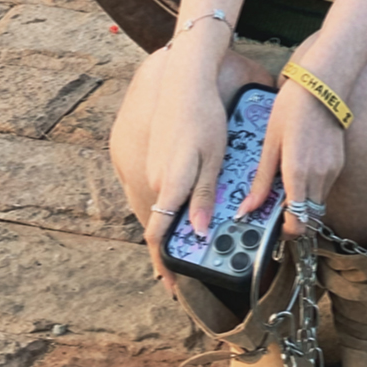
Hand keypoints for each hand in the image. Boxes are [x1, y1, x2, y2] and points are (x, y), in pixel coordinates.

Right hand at [143, 53, 229, 291]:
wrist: (183, 83)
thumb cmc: (203, 119)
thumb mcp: (213, 159)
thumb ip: (203, 196)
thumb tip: (197, 231)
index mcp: (170, 185)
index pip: (158, 235)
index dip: (164, 262)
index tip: (172, 283)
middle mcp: (155, 181)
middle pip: (162, 225)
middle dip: (174, 247)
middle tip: (191, 266)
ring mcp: (153, 169)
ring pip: (164, 207)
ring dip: (176, 225)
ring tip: (195, 241)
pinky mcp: (156, 160)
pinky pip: (165, 191)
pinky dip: (174, 205)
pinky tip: (188, 206)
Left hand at [241, 62, 345, 233]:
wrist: (322, 86)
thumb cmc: (291, 109)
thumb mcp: (269, 143)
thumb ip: (261, 180)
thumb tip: (246, 209)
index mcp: (297, 174)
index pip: (298, 223)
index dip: (286, 232)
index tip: (274, 226)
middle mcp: (319, 177)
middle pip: (310, 218)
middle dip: (295, 219)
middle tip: (278, 209)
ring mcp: (332, 171)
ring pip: (318, 204)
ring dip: (304, 204)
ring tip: (287, 185)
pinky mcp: (339, 164)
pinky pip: (325, 187)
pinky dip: (313, 188)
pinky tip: (301, 169)